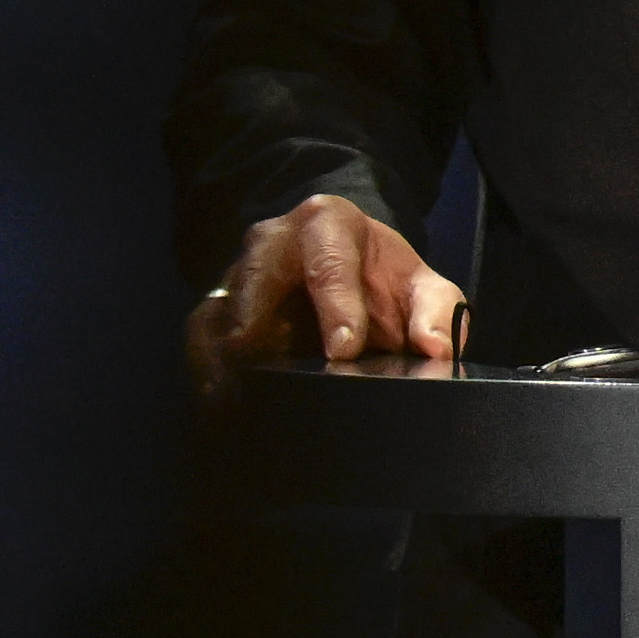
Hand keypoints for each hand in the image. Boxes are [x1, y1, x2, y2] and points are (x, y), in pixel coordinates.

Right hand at [188, 192, 464, 394]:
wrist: (345, 268)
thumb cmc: (381, 279)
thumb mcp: (420, 283)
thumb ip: (438, 310)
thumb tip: (436, 349)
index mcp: (326, 223)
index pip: (329, 259)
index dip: (336, 304)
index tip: (345, 349)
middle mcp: (271, 243)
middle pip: (256, 280)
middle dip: (258, 325)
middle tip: (266, 375)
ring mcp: (237, 276)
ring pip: (218, 313)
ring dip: (223, 362)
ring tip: (236, 407)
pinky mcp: (215, 311)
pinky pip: (200, 343)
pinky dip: (207, 378)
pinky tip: (220, 414)